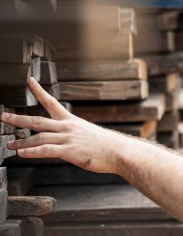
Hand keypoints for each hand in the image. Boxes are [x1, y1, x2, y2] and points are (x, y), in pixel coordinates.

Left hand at [1, 78, 131, 173]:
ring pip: (39, 137)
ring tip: (8, 145)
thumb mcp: (87, 133)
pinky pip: (46, 150)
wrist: (118, 151)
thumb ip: (72, 134)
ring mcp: (67, 139)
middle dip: (19, 119)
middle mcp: (67, 127)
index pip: (51, 102)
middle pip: (38, 121)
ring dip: (21, 142)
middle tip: (3, 116)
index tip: (29, 81)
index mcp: (71, 120)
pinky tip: (21, 154)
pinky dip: (32, 152)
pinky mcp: (69, 151)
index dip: (39, 91)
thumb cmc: (105, 144)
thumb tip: (63, 139)